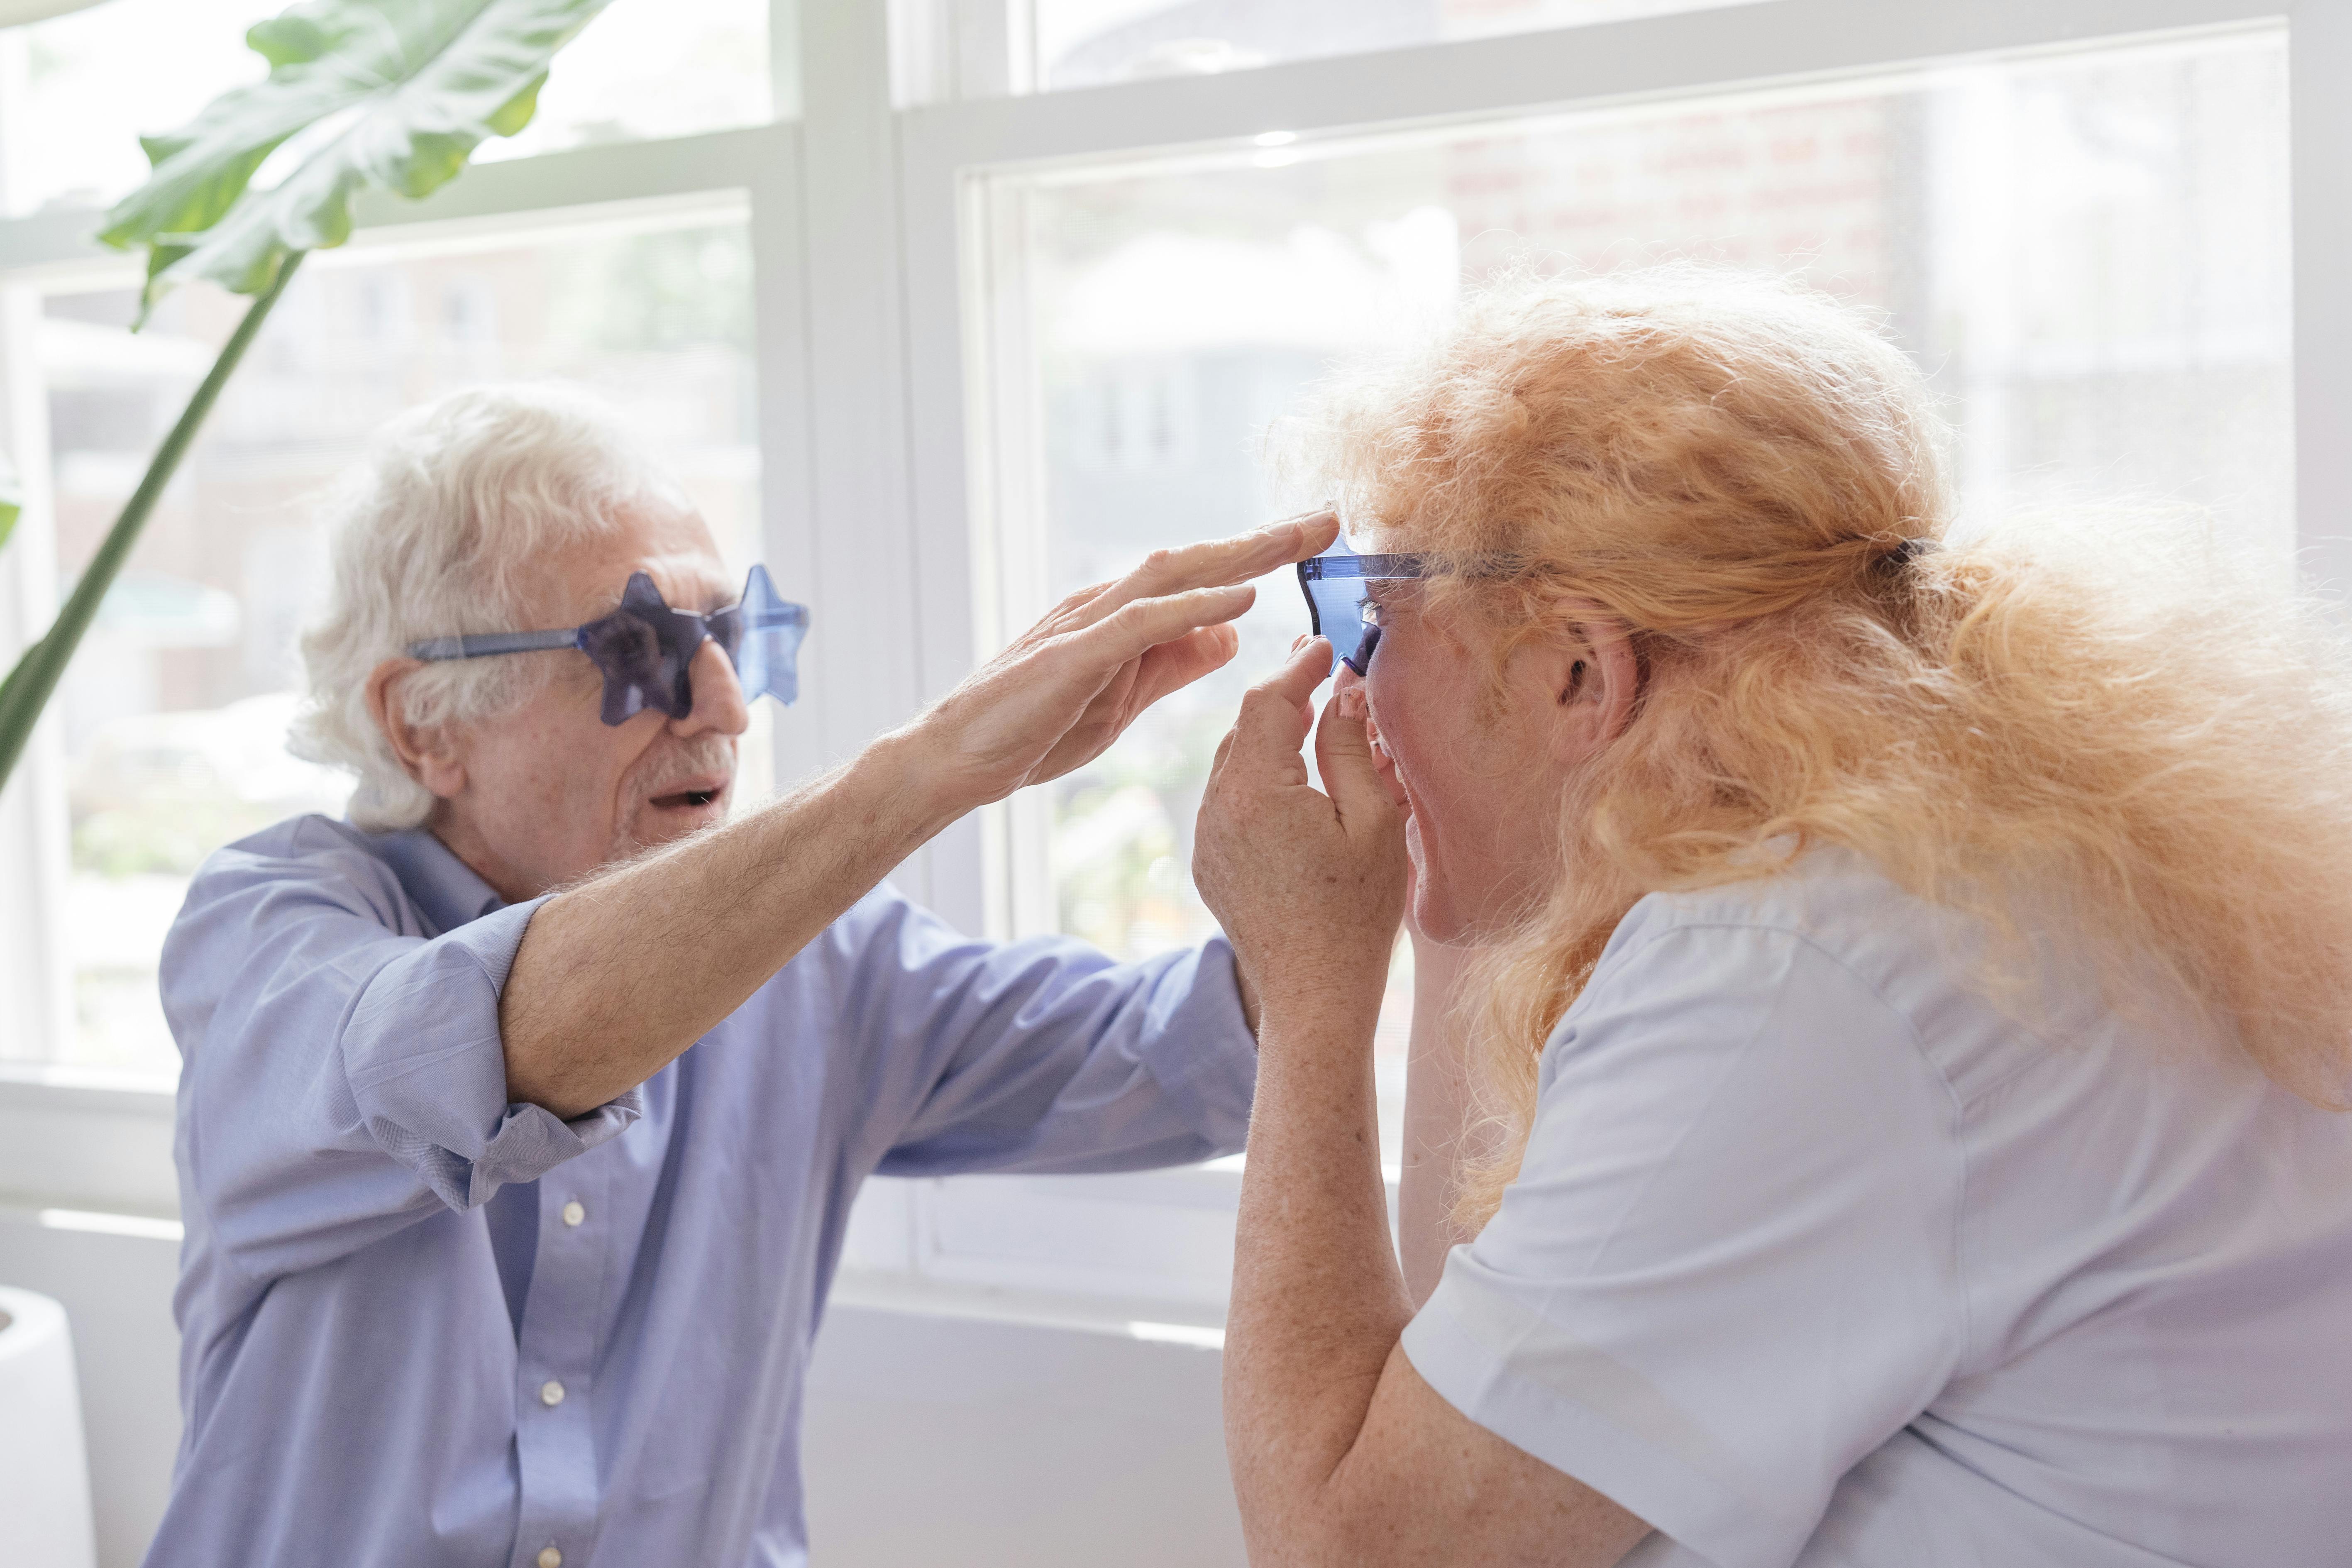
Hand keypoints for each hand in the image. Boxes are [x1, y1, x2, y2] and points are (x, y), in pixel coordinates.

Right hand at [906, 512, 1340, 816]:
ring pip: (1173, 575)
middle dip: (1264, 538)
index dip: (1260, 555)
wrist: (955, 761)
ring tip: (1296, 538)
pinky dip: (1192, 607)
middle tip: (1328, 518)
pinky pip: (1140, 624)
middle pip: (1197, 559)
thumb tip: (1230, 635)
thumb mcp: (1124, 697)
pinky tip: (1240, 598)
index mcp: (1120, 616)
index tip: (1315, 544)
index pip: (1201, 575)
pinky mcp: (1071, 656)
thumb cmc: (1032, 730)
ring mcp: (1086, 625)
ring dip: (1239, 555)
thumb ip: (1175, 663)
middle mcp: (1106, 605)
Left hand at [1195, 636, 1409, 1027]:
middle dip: (1284, 695)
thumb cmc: (1354, 913)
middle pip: (1245, 726)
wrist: (1312, 994)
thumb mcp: (1372, 821)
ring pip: (1234, 761)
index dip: (1298, 666)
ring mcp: (1207, 838)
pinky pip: (1229, 799)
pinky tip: (1295, 780)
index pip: (1267, 700)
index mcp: (1256, 791)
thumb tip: (1343, 692)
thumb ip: (1349, 749)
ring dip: (1271, 736)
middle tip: (1322, 670)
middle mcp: (1217, 808)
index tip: (1327, 646)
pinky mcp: (1209, 862)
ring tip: (1314, 719)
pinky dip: (1260, 777)